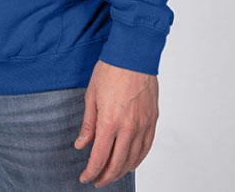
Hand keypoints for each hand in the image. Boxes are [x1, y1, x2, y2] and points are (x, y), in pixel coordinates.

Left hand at [74, 59, 157, 186]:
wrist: (133, 54)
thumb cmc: (110, 70)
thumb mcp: (91, 95)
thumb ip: (88, 124)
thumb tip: (81, 144)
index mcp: (110, 122)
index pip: (99, 158)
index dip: (91, 172)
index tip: (85, 178)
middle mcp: (128, 128)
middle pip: (117, 163)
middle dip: (105, 176)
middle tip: (97, 180)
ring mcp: (143, 125)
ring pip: (133, 159)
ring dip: (121, 171)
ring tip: (112, 174)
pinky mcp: (152, 119)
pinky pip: (146, 147)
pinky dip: (138, 159)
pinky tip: (131, 163)